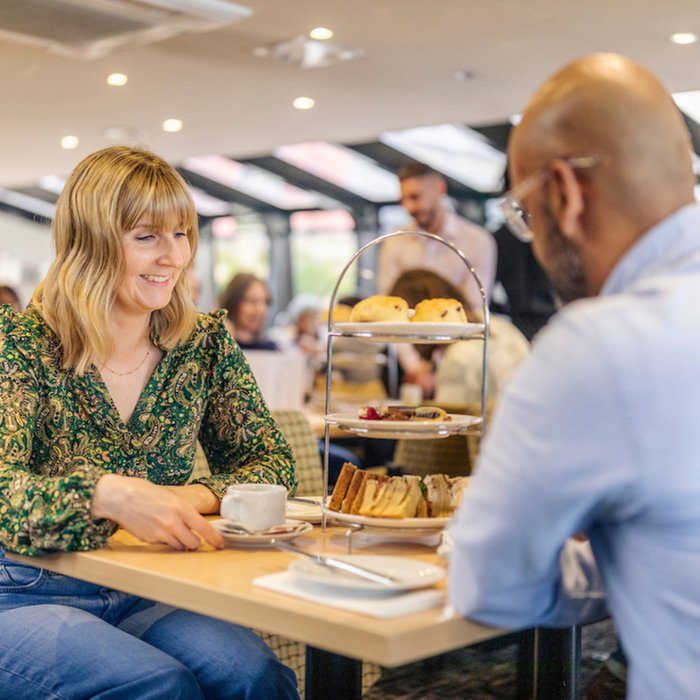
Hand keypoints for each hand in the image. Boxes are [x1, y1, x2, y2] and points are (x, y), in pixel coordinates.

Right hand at [91, 474, 224, 550]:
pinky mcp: (149, 540)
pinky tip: (157, 529)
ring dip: (180, 544)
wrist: (119, 497)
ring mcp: (160, 534)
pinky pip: (163, 546)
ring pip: (179, 547)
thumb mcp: (170, 496)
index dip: (215, 539)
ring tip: (173, 532)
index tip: (221, 545)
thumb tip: (191, 522)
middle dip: (195, 543)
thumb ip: (182, 510)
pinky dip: (165, 542)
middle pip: (193, 544)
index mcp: (181, 508)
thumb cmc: (144, 492)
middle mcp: (173, 523)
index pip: (204, 528)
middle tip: (192, 537)